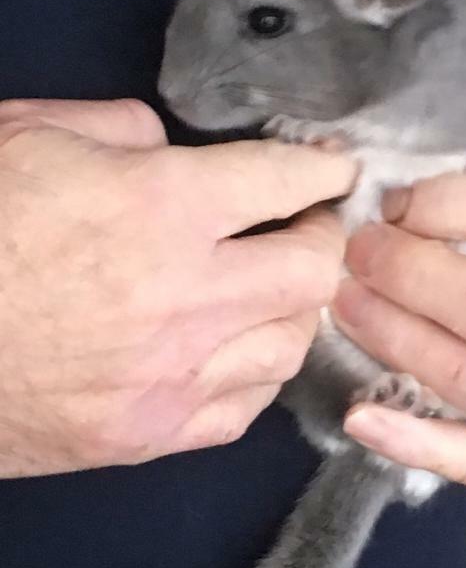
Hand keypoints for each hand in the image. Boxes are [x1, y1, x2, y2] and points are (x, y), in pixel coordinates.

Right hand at [0, 99, 355, 477]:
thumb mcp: (29, 136)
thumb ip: (121, 131)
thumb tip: (171, 150)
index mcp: (160, 207)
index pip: (285, 180)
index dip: (322, 169)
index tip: (334, 170)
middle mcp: (185, 295)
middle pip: (315, 270)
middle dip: (321, 238)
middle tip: (302, 225)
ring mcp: (172, 376)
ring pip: (290, 343)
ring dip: (289, 307)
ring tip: (265, 286)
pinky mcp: (149, 436)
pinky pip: (245, 407)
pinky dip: (253, 372)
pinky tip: (230, 348)